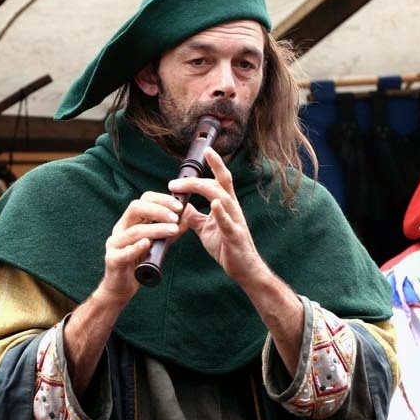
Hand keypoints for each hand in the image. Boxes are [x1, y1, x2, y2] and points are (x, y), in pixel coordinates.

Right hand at [98, 191, 183, 303]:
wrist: (121, 288)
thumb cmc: (139, 262)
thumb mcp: (157, 243)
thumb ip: (170, 230)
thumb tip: (187, 216)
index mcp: (130, 221)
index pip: (144, 200)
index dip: (162, 199)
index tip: (179, 205)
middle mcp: (121, 228)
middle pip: (136, 208)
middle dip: (158, 210)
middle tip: (176, 217)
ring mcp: (115, 244)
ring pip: (134, 231)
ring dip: (155, 229)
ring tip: (173, 230)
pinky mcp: (113, 260)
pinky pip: (124, 252)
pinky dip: (136, 247)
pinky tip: (147, 244)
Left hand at [169, 147, 265, 286]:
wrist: (243, 269)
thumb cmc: (226, 247)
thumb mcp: (205, 229)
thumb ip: (194, 215)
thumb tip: (180, 206)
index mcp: (226, 205)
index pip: (220, 180)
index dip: (215, 164)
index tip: (207, 150)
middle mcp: (233, 209)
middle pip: (220, 184)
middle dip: (199, 178)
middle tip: (175, 181)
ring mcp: (235, 222)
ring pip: (223, 199)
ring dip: (205, 189)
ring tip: (190, 184)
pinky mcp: (235, 237)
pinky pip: (228, 223)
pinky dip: (221, 213)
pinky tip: (214, 204)